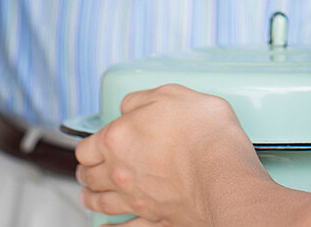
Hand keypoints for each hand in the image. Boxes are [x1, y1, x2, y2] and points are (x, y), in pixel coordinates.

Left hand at [75, 84, 271, 226]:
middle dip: (87, 171)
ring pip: (101, 203)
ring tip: (89, 198)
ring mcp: (135, 199)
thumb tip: (129, 106)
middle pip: (90, 176)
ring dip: (92, 199)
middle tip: (88, 170)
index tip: (93, 145)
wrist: (223, 174)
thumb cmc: (203, 134)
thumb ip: (142, 100)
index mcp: (117, 139)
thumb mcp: (172, 95)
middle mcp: (119, 172)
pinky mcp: (153, 219)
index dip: (88, 145)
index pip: (86, 146)